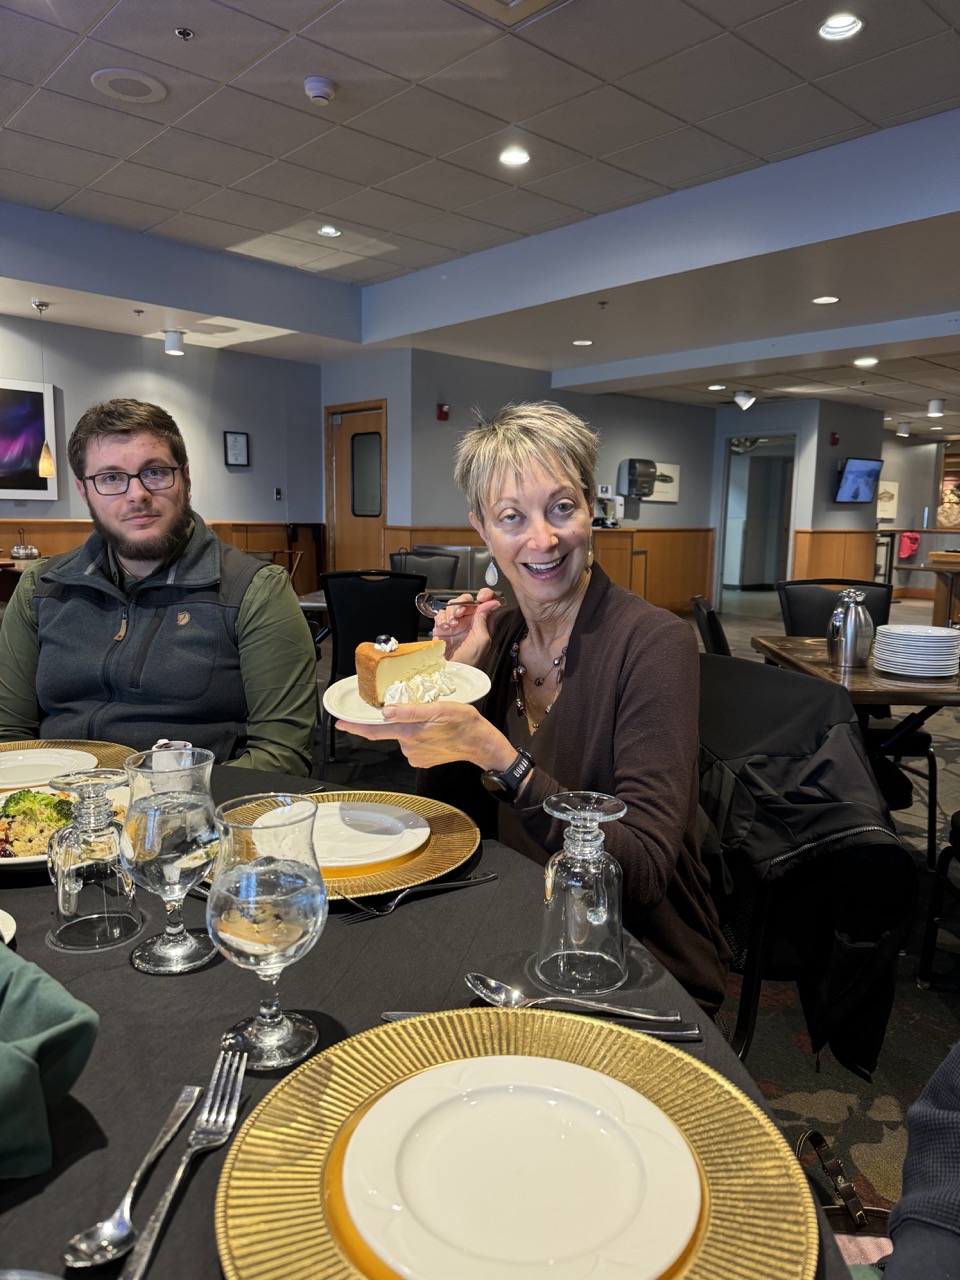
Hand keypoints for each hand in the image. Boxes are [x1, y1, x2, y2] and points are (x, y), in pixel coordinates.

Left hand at [337, 701, 512, 770]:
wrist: (481, 744)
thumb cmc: (463, 723)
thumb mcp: (438, 709)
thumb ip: (410, 711)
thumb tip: (385, 712)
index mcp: (409, 732)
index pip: (375, 731)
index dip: (355, 727)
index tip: (339, 724)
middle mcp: (408, 747)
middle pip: (393, 730)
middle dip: (401, 721)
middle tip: (424, 714)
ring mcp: (415, 756)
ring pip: (405, 737)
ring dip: (414, 728)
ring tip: (435, 724)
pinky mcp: (423, 760)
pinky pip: (414, 746)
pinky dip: (420, 738)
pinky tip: (436, 734)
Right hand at [433, 589, 501, 665]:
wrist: (449, 670)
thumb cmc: (469, 660)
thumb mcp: (482, 639)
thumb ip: (484, 618)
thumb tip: (492, 602)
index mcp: (483, 623)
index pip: (486, 602)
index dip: (485, 595)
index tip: (481, 596)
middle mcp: (470, 621)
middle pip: (467, 600)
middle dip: (463, 603)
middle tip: (461, 612)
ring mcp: (455, 623)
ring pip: (453, 605)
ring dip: (451, 611)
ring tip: (452, 624)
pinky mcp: (442, 627)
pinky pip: (441, 614)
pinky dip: (442, 618)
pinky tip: (445, 628)